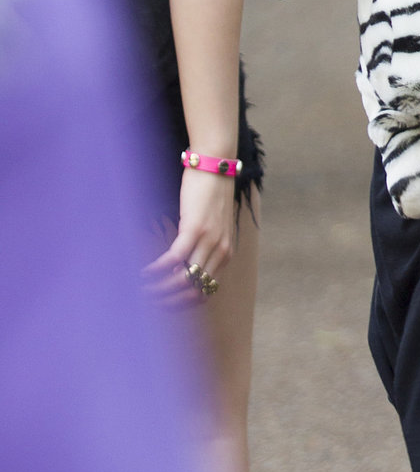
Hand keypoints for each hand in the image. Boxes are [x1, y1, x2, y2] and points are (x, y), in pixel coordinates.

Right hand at [145, 166, 236, 303]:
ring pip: (182, 279)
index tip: (161, 305)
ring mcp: (209, 241)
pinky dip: (156, 269)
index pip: (205, 293)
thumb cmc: (210, 194)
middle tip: (147, 300)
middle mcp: (221, 252)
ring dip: (158, 288)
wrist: (216, 166)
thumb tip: (183, 265)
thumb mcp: (213, 225)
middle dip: (167, 301)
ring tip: (141, 288)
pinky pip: (173, 259)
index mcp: (226, 254)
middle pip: (193, 291)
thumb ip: (204, 246)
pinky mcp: (195, 229)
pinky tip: (143, 272)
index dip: (181, 304)